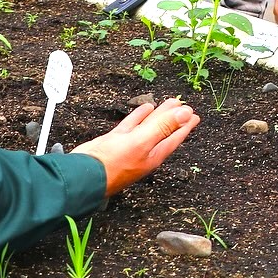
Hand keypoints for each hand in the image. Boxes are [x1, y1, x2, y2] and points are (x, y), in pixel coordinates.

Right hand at [73, 98, 198, 195]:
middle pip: (164, 130)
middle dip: (174, 118)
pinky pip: (132, 126)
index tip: (194, 115)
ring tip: (168, 103)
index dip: (185, 125)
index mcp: (154, 153)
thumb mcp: (142, 142)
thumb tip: (186, 114)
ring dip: (158, 115)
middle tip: (184, 105)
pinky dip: (139, 117)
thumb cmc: (113, 164)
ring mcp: (129, 146)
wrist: (84, 173)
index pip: (174, 136)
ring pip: (149, 127)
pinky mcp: (115, 142)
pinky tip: (145, 108)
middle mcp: (144, 151)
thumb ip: (163, 126)